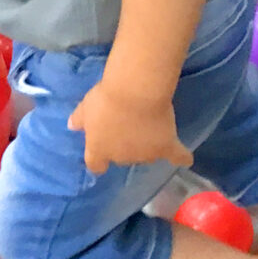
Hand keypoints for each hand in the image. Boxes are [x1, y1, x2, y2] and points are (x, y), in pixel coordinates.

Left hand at [68, 80, 191, 173]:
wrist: (134, 93)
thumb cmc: (105, 99)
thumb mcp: (86, 107)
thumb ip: (79, 118)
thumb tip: (72, 126)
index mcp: (99, 150)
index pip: (96, 165)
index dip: (100, 159)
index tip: (102, 154)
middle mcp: (122, 158)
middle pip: (123, 157)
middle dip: (125, 144)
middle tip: (128, 123)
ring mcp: (146, 155)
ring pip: (147, 154)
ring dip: (148, 144)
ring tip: (150, 123)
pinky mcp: (167, 148)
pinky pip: (177, 156)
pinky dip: (181, 157)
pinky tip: (185, 158)